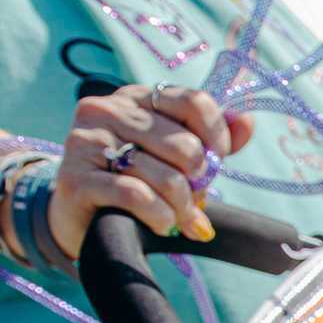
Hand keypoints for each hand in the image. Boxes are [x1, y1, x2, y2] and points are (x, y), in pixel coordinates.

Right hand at [49, 85, 249, 254]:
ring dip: (182, 209)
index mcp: (137, 98)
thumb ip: (210, 140)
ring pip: (167, 177)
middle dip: (199, 184)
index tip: (216, 163)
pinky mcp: (77, 177)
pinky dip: (161, 217)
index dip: (218, 138)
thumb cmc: (135, 183)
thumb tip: (245, 121)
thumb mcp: (174, 158)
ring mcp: (88, 140)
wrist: (81, 219)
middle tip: (192, 202)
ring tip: (177, 219)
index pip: (195, 102)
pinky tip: (160, 224)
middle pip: (186, 147)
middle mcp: (108, 109)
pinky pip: (138, 196)